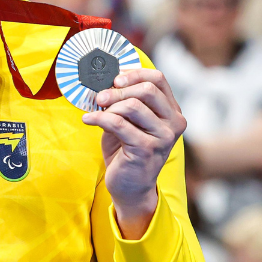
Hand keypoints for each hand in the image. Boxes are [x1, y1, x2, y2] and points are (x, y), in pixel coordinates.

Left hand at [83, 69, 186, 238]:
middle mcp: (173, 123)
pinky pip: (118, 123)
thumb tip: (107, 82)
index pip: (158, 79)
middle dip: (119, 90)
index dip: (134, 74)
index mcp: (172, 111)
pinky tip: (88, 120)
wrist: (129, 186)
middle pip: (147, 89)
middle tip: (100, 97)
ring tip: (96, 111)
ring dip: (109, 106)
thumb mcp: (130, 120)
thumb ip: (126, 101)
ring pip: (133, 105)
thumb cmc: (128, 150)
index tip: (115, 79)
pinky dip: (99, 118)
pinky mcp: (146, 149)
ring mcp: (163, 137)